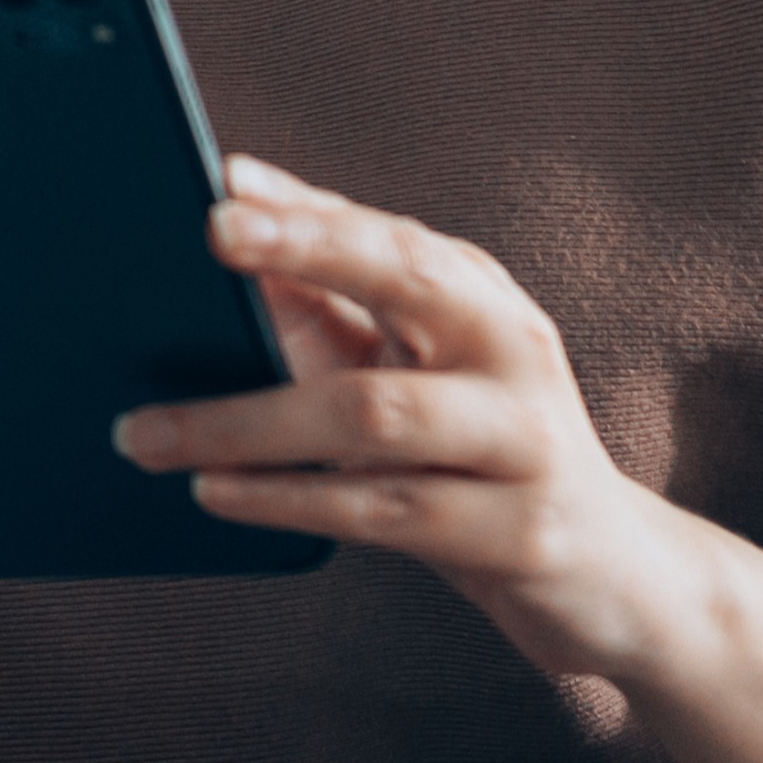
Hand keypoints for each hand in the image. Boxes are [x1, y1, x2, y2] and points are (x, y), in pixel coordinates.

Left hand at [113, 155, 739, 691]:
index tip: (220, 187)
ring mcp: (524, 442)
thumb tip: (230, 212)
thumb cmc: (480, 457)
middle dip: (306, 247)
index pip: (389, 235)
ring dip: (246, 422)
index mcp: (481, 301)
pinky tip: (215, 493)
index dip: (307, 209)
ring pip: (373, 412)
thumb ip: (330, 304)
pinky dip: (290, 498)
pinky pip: (384, 511)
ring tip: (149, 434)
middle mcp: (513, 352)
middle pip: (407, 281)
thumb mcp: (417, 374)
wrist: (612, 575)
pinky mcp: (519, 533)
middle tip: (208, 235)